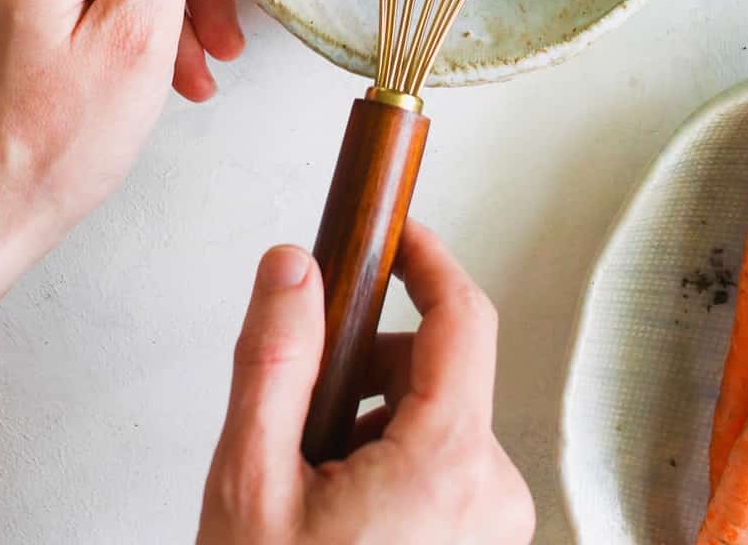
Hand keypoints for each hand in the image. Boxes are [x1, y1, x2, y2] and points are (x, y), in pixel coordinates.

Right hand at [198, 220, 534, 544]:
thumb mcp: (251, 484)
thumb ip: (275, 361)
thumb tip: (293, 267)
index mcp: (448, 465)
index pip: (464, 317)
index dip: (427, 259)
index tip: (394, 232)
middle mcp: (493, 494)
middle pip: (438, 372)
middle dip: (367, 370)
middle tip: (301, 418)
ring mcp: (495, 530)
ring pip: (438, 421)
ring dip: (374, 424)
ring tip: (312, 488)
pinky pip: (445, 468)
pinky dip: (393, 465)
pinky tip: (339, 516)